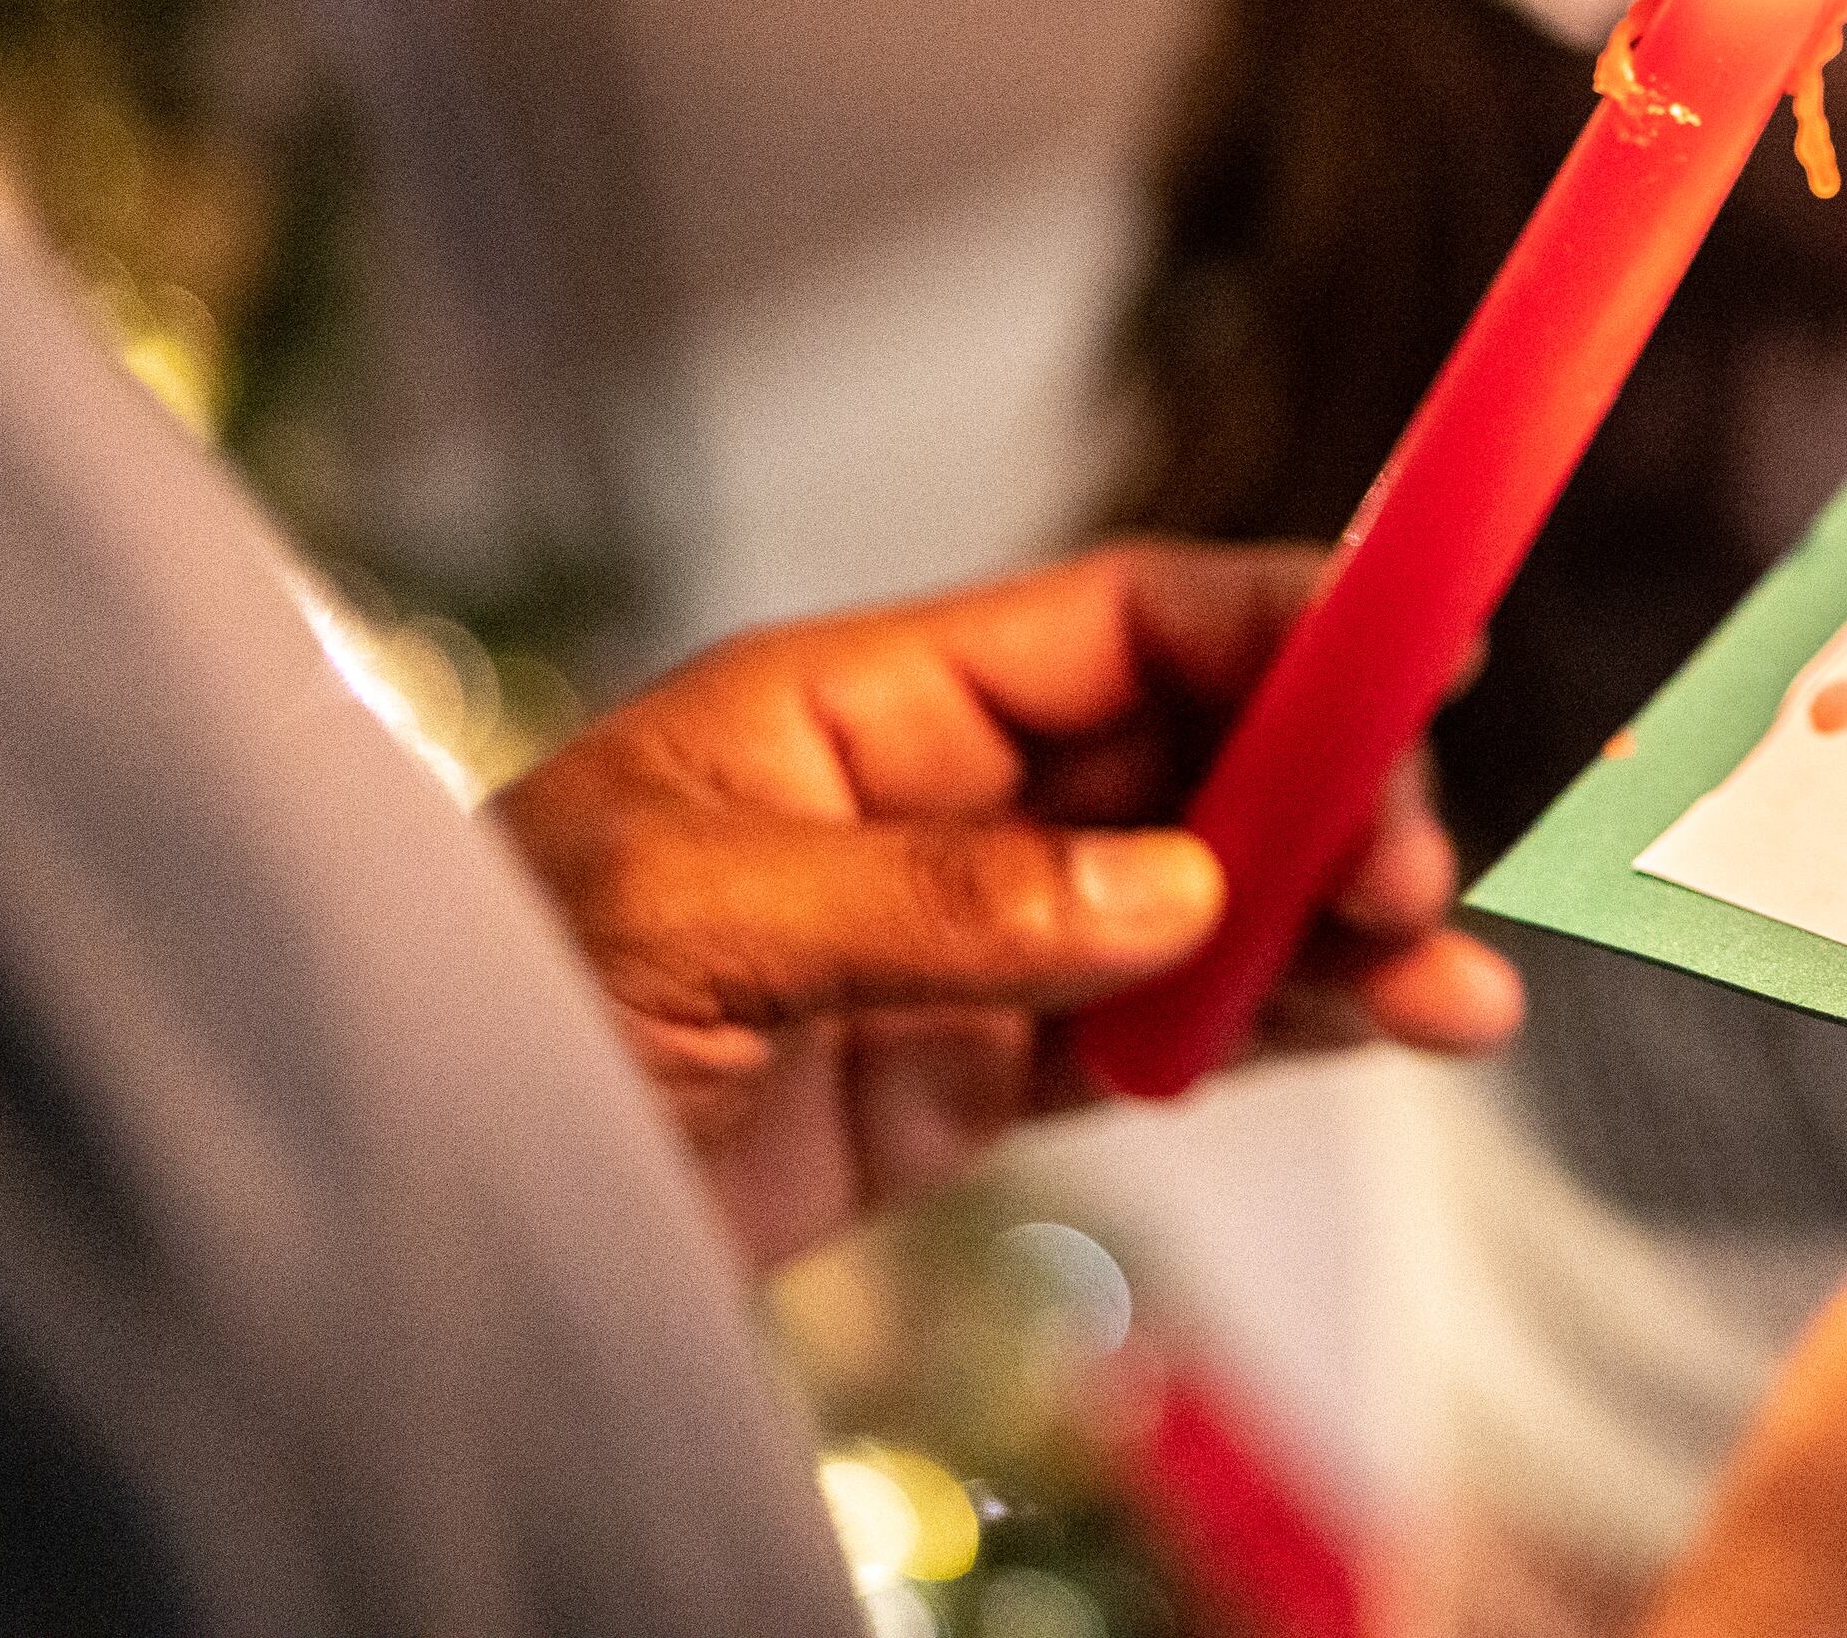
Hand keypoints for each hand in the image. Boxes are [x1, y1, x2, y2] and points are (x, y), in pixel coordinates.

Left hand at [493, 543, 1522, 1269]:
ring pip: (1205, 903)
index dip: (1279, 620)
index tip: (1419, 643)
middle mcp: (936, 802)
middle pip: (1192, 759)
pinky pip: (1161, 1030)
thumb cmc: (483, 1018)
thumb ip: (943, 898)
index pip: (1118, 621)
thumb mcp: (692, 925)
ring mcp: (964, 941)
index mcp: (860, 704)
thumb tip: (1174, 887)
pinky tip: (1388, 1030)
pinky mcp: (965, 1076)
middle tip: (1412, 875)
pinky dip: (1281, 1028)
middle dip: (1330, 800)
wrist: (384, 1225)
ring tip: (1461, 990)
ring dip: (1339, 932)